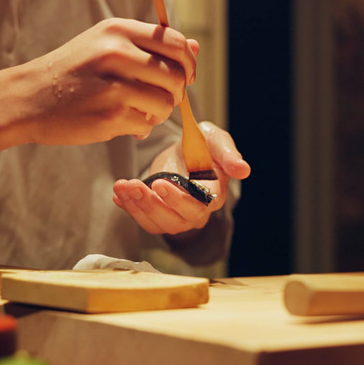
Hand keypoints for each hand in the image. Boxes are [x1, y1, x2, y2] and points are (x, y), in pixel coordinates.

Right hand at [22, 18, 199, 144]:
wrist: (27, 99)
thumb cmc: (73, 73)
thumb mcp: (106, 46)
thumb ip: (151, 46)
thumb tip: (196, 47)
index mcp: (118, 30)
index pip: (176, 42)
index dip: (188, 63)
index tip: (184, 77)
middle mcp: (117, 52)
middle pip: (176, 75)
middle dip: (175, 93)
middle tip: (160, 99)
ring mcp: (113, 84)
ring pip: (166, 103)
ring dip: (158, 114)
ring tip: (138, 112)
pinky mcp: (110, 115)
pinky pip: (147, 125)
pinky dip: (139, 128)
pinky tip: (120, 122)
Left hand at [112, 122, 250, 234]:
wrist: (185, 150)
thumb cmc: (204, 145)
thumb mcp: (216, 141)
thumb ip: (228, 154)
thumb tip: (244, 170)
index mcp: (214, 194)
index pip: (198, 206)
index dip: (179, 199)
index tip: (160, 183)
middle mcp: (197, 211)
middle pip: (176, 219)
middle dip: (152, 204)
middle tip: (134, 185)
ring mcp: (178, 216)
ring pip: (158, 223)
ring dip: (137, 206)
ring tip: (122, 186)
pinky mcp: (160, 215)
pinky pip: (145, 220)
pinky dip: (130, 209)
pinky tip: (119, 194)